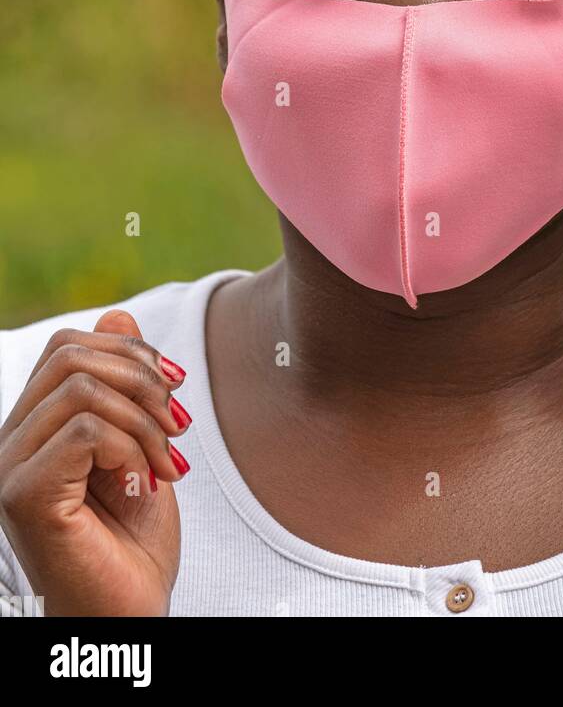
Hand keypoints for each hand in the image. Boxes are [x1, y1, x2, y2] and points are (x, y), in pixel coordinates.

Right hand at [0, 309, 189, 615]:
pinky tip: (149, 478)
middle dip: (142, 376)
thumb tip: (118, 314)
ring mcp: (11, 470)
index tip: (177, 387)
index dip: (130, 351)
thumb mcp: (140, 446)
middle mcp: (11, 444)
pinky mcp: (25, 497)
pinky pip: (83, 429)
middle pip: (71, 354)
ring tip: (168, 461)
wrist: (131, 614)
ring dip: (144, 418)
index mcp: (34, 428)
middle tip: (180, 425)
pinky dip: (131, 444)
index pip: (69, 347)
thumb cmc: (133, 544)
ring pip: (80, 387)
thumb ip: (125, 386)